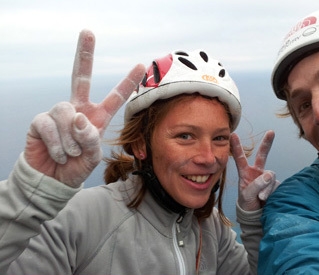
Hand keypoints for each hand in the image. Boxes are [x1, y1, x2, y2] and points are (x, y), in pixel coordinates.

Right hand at [24, 30, 145, 187]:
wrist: (52, 181)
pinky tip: (58, 154)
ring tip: (70, 153)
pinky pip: (49, 124)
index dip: (127, 82)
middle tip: (88, 32)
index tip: (140, 65)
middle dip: (84, 54)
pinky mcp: (40, 121)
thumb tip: (78, 117)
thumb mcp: (91, 157)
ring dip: (70, 138)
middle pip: (80, 77)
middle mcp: (78, 111)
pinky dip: (57, 144)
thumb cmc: (75, 168)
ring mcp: (58, 114)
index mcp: (97, 118)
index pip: (114, 97)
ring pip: (66, 111)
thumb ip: (90, 139)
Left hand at [230, 130, 279, 210]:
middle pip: (262, 155)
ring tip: (260, 198)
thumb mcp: (247, 195)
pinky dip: (270, 192)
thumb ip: (256, 185)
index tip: (232, 134)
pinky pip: (275, 185)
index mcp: (245, 172)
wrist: (255, 214)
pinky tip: (265, 199)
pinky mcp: (274, 184)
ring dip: (265, 188)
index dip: (236, 146)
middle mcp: (256, 172)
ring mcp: (266, 177)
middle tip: (271, 132)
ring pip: (270, 176)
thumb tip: (269, 175)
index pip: (239, 157)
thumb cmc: (247, 203)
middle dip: (267, 143)